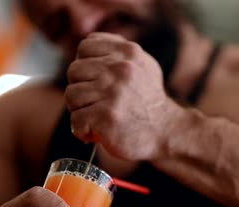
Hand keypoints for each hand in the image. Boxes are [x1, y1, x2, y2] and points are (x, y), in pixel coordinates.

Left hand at [65, 32, 181, 160]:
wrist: (167, 132)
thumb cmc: (149, 102)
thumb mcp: (142, 65)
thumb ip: (118, 52)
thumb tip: (89, 43)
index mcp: (127, 52)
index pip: (85, 47)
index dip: (85, 67)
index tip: (96, 83)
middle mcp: (120, 69)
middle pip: (74, 71)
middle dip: (81, 90)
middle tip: (96, 104)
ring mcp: (113, 93)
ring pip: (71, 95)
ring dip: (80, 111)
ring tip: (97, 118)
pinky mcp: (106, 117)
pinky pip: (76, 120)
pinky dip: (83, 131)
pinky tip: (97, 133)